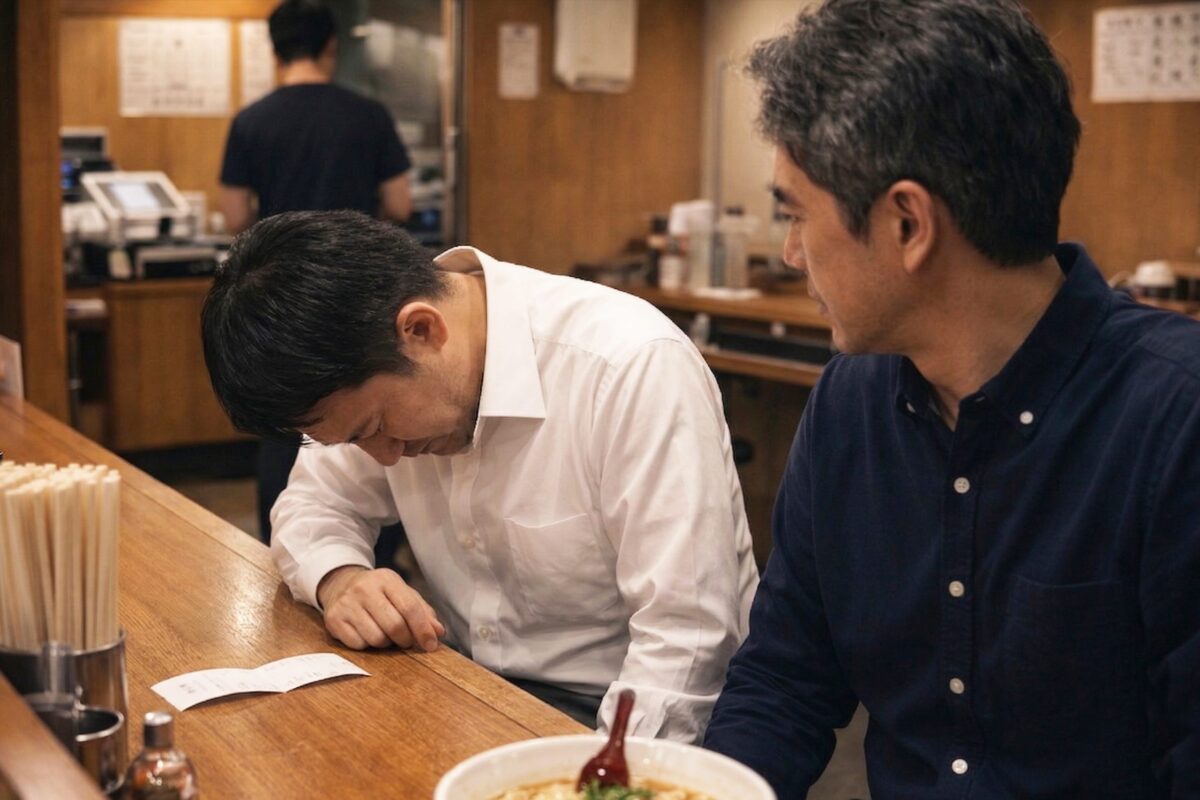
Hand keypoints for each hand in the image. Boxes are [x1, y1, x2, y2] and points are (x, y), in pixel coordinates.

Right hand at [317, 566, 444, 651]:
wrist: (340, 584)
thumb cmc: (379, 592)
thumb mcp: (402, 593)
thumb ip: (422, 611)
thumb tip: (438, 632)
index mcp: (386, 579)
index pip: (410, 608)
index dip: (423, 630)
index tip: (431, 645)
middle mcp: (364, 589)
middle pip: (394, 626)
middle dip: (405, 639)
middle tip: (405, 641)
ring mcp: (347, 604)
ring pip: (376, 638)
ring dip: (385, 643)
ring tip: (383, 633)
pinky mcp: (333, 619)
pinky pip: (358, 645)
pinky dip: (367, 645)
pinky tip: (365, 633)